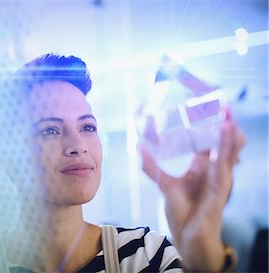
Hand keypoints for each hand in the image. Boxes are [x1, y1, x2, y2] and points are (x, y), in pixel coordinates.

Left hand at [140, 108, 245, 271]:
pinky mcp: (221, 187)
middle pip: (224, 142)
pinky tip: (226, 132)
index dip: (211, 125)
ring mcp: (219, 178)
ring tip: (227, 111)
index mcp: (202, 167)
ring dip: (229, 131)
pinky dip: (227, 146)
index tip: (210, 107)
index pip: (209, 141)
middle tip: (224, 104)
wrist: (187, 238)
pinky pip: (225, 163)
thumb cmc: (182, 213)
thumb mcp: (165, 184)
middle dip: (226, 123)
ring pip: (229, 149)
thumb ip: (152, 166)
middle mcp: (213, 170)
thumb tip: (139, 146)